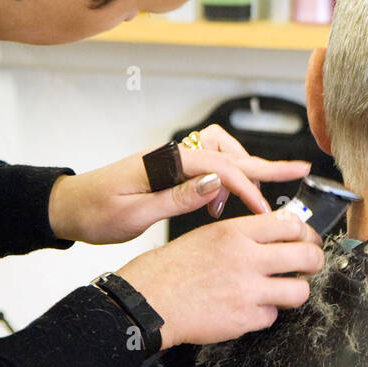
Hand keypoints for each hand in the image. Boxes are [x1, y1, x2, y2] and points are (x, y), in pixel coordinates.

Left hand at [48, 124, 311, 244]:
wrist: (68, 206)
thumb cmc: (95, 212)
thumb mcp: (136, 213)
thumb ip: (178, 197)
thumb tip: (217, 183)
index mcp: (167, 162)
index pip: (222, 169)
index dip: (248, 190)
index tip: (266, 212)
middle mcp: (174, 155)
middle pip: (231, 153)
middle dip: (266, 166)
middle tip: (299, 171)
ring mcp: (173, 160)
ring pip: (223, 155)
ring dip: (241, 174)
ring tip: (248, 202)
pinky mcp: (171, 170)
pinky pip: (209, 167)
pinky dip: (223, 181)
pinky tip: (218, 206)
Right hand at [117, 210, 322, 348]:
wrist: (149, 302)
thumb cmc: (171, 268)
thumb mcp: (208, 235)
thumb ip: (244, 234)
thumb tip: (278, 235)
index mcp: (236, 232)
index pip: (291, 224)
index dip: (306, 233)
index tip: (307, 240)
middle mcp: (246, 258)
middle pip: (307, 256)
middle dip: (315, 261)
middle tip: (310, 265)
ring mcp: (247, 290)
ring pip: (299, 291)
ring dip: (295, 291)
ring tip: (284, 290)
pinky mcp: (244, 319)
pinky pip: (273, 316)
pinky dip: (265, 313)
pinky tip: (250, 307)